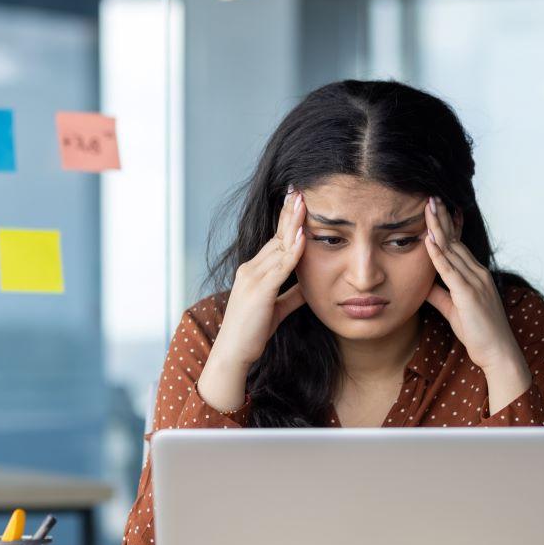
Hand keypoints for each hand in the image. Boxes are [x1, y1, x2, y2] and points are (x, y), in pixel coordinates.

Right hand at [209, 186, 307, 367]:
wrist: (233, 352)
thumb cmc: (252, 332)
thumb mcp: (276, 309)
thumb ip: (292, 295)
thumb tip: (310, 285)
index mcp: (253, 271)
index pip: (274, 241)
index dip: (287, 222)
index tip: (298, 203)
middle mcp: (250, 269)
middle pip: (275, 236)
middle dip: (289, 214)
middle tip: (300, 191)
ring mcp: (253, 279)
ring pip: (277, 247)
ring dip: (292, 225)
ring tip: (303, 204)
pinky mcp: (259, 291)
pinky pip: (280, 267)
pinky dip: (292, 251)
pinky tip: (303, 237)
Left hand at [423, 196, 530, 383]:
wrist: (498, 352)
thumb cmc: (478, 333)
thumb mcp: (453, 310)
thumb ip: (439, 294)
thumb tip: (422, 284)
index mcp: (475, 275)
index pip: (456, 245)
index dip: (444, 226)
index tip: (433, 210)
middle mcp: (477, 273)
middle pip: (454, 240)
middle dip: (441, 219)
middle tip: (430, 197)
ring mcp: (474, 282)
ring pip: (452, 250)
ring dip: (438, 228)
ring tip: (428, 208)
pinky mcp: (469, 294)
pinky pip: (450, 270)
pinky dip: (438, 254)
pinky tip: (429, 239)